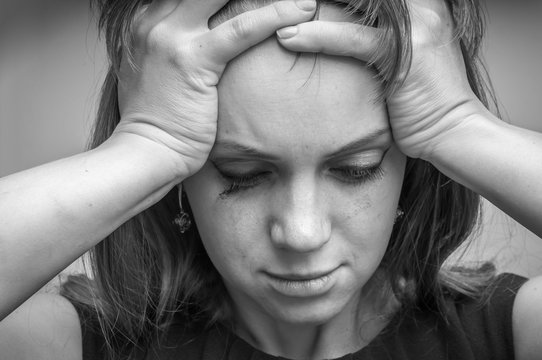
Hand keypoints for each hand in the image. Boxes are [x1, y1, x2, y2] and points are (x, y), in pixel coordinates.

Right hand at [115, 0, 316, 176]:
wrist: (145, 150)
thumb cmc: (157, 120)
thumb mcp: (157, 72)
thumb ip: (173, 48)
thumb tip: (201, 43)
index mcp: (147, 22)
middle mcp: (155, 21)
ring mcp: (171, 37)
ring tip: (304, 0)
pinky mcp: (192, 60)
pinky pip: (242, 30)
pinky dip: (276, 17)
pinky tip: (301, 11)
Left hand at [276, 0, 484, 159]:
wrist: (453, 130)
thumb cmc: (424, 98)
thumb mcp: (406, 55)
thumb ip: (383, 33)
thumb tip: (346, 28)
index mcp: (423, 3)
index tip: (302, 2)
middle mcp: (423, 6)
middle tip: (288, 2)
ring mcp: (416, 25)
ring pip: (355, 3)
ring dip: (310, 8)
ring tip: (279, 14)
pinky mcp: (403, 52)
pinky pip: (353, 38)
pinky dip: (318, 37)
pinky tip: (290, 38)